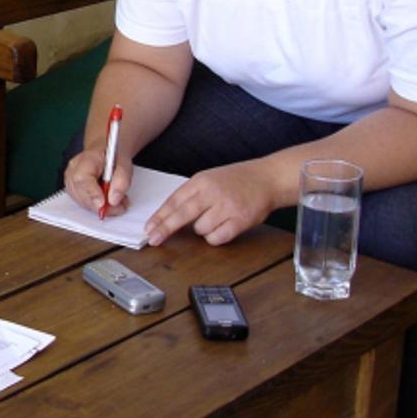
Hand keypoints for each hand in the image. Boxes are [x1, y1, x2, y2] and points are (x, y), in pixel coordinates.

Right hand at [63, 148, 132, 216]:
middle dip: (101, 205)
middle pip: (81, 194)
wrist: (105, 150)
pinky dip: (96, 205)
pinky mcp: (72, 189)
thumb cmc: (114, 155)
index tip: (102, 204)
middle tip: (120, 206)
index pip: (83, 178)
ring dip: (101, 206)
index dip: (92, 194)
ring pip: (82, 202)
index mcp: (87, 159)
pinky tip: (107, 199)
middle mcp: (73, 170)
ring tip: (117, 200)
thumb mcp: (125, 163)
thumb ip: (122, 180)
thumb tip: (113, 200)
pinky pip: (83, 203)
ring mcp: (70, 180)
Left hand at [144, 160, 275, 245]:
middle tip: (153, 239)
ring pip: (200, 229)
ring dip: (202, 230)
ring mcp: (227, 206)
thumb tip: (167, 217)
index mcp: (201, 181)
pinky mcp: (240, 220)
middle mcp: (212, 192)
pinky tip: (222, 227)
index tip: (149, 227)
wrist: (268, 178)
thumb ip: (191, 195)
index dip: (160, 216)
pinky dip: (216, 237)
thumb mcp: (209, 179)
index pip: (174, 201)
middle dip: (165, 229)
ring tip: (215, 218)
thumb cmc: (236, 181)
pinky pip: (218, 237)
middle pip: (181, 215)